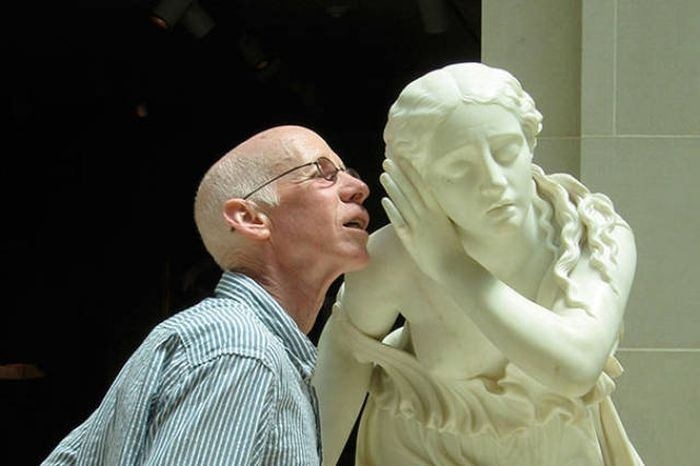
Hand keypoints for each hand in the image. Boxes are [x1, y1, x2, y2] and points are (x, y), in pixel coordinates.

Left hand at [380, 157, 467, 282]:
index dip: (412, 172)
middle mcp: (429, 214)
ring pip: (403, 202)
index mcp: (440, 209)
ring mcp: (419, 226)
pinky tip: (384, 199)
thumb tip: (433, 200)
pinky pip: (400, 221)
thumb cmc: (455, 248)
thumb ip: (440, 212)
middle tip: (388, 160)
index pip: (423, 185)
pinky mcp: (412, 239)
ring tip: (384, 174)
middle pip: (411, 190)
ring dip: (393, 187)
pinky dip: (392, 210)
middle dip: (399, 174)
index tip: (404, 159)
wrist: (455, 267)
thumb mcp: (450, 224)